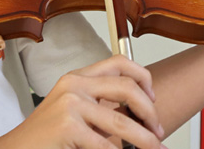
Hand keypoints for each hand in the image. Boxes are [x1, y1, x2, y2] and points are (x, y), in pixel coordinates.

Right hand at [0, 55, 165, 148]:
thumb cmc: (45, 137)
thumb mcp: (73, 112)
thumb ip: (99, 106)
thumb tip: (139, 114)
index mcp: (76, 77)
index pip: (119, 62)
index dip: (143, 78)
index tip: (153, 98)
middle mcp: (74, 85)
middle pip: (128, 88)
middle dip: (150, 112)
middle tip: (158, 131)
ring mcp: (70, 105)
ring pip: (123, 122)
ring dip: (146, 140)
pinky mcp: (68, 127)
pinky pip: (106, 145)